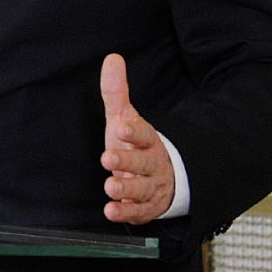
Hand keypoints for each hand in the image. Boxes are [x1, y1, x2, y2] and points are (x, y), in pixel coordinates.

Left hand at [99, 53, 174, 222]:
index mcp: (148, 140)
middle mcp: (153, 164)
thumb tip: (112, 58)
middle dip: (127, 161)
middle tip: (108, 157)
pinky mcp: (146, 207)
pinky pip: (138, 212)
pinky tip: (111, 211)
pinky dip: (124, 213)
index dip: (133, 131)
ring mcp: (151, 187)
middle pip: (144, 162)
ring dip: (126, 188)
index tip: (121, 127)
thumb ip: (116, 92)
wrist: (163, 177)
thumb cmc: (136, 144)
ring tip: (110, 185)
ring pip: (142, 188)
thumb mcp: (125, 117)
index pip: (144, 134)